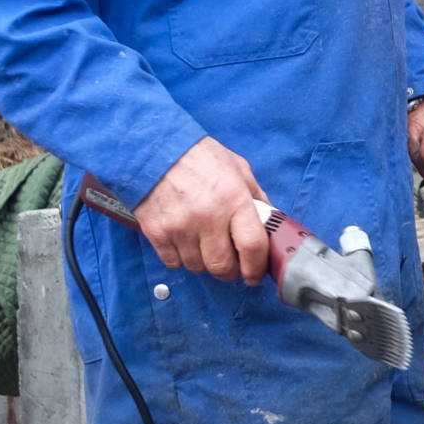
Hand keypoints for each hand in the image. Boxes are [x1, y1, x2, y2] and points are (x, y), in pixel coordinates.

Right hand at [134, 138, 270, 282]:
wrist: (154, 150)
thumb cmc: (198, 157)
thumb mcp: (238, 168)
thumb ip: (256, 197)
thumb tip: (269, 222)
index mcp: (233, 199)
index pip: (252, 247)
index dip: (256, 268)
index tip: (254, 274)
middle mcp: (208, 217)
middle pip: (222, 267)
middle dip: (229, 271)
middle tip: (229, 262)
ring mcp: (180, 227)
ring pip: (197, 267)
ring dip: (203, 262)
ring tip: (203, 244)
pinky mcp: (157, 232)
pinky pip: (174, 263)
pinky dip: (181, 258)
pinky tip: (184, 241)